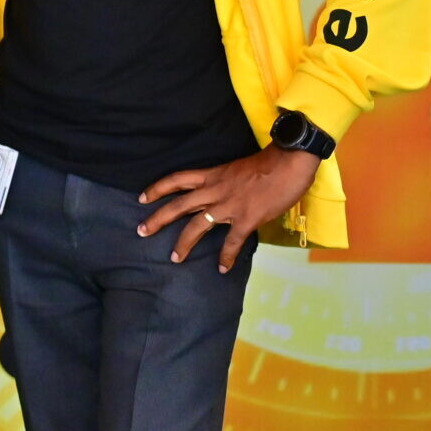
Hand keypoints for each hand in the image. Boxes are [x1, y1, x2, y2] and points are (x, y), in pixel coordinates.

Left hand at [140, 148, 318, 271]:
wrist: (289, 162)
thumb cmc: (268, 162)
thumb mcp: (236, 168)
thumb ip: (225, 182)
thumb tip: (222, 193)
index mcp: (212, 175)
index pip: (177, 180)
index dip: (157, 188)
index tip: (142, 198)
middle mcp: (215, 190)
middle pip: (179, 205)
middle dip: (158, 219)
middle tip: (141, 231)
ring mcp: (229, 205)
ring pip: (197, 225)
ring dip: (184, 243)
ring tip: (174, 258)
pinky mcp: (247, 218)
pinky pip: (232, 242)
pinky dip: (226, 257)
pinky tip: (222, 268)